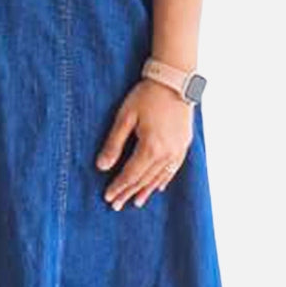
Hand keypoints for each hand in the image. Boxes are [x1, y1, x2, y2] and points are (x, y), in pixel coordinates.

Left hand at [95, 79, 193, 209]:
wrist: (174, 81)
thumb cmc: (146, 96)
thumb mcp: (125, 117)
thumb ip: (114, 144)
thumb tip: (102, 166)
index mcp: (150, 147)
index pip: (131, 174)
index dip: (119, 187)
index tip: (108, 197)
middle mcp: (166, 153)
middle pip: (144, 179)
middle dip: (129, 192)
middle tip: (116, 205)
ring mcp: (178, 150)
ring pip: (159, 177)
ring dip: (146, 191)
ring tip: (136, 202)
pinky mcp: (184, 145)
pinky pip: (173, 169)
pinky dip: (163, 180)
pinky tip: (157, 187)